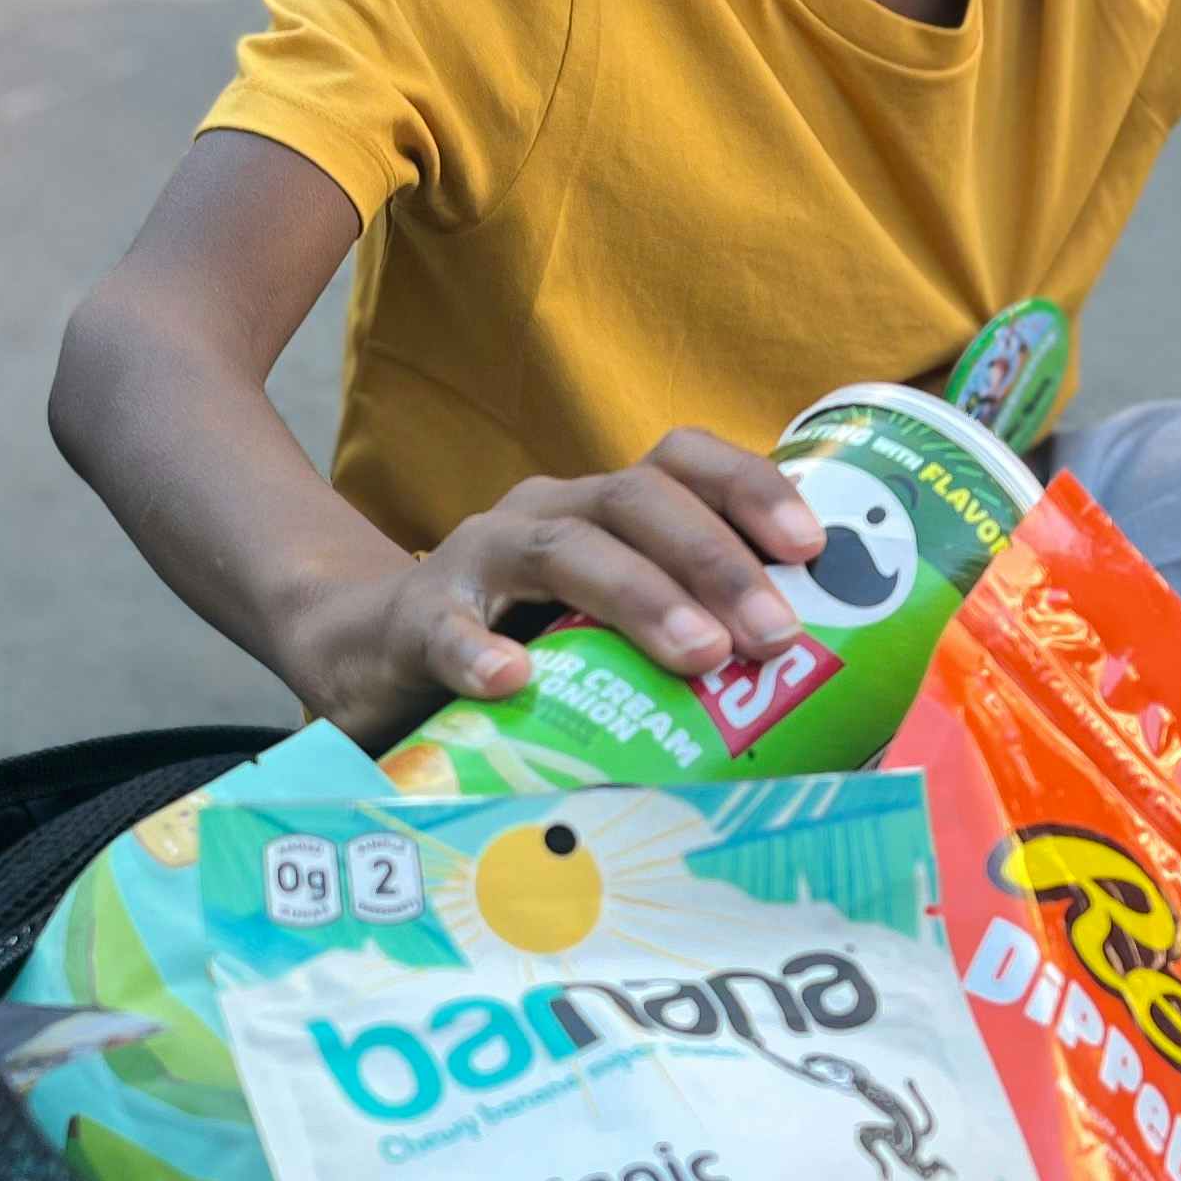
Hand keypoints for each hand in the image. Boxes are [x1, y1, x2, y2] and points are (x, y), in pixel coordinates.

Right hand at [289, 431, 825, 745]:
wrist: (366, 654)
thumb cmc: (519, 650)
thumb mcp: (604, 633)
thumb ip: (684, 651)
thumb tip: (814, 718)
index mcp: (602, 508)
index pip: (682, 462)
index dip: (751, 488)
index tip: (813, 547)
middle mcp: (546, 514)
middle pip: (636, 500)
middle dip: (715, 560)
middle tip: (774, 634)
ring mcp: (478, 560)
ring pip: (562, 549)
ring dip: (639, 596)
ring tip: (699, 654)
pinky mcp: (414, 620)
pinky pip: (444, 628)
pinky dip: (477, 652)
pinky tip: (513, 681)